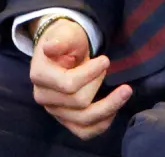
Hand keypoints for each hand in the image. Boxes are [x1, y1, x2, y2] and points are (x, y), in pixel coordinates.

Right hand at [29, 18, 131, 139]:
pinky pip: (84, 132)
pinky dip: (102, 124)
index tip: (105, 60)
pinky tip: (115, 109)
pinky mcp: (65, 119)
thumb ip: (61, 40)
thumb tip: (50, 48)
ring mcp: (54, 111)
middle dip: (98, 83)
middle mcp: (43, 97)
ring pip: (84, 121)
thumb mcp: (66, 32)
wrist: (62, 49)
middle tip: (105, 66)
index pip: (68, 84)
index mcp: (39, 75)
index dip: (90, 74)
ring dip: (109, 107)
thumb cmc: (65, 39)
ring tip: (125, 91)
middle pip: (79, 102)